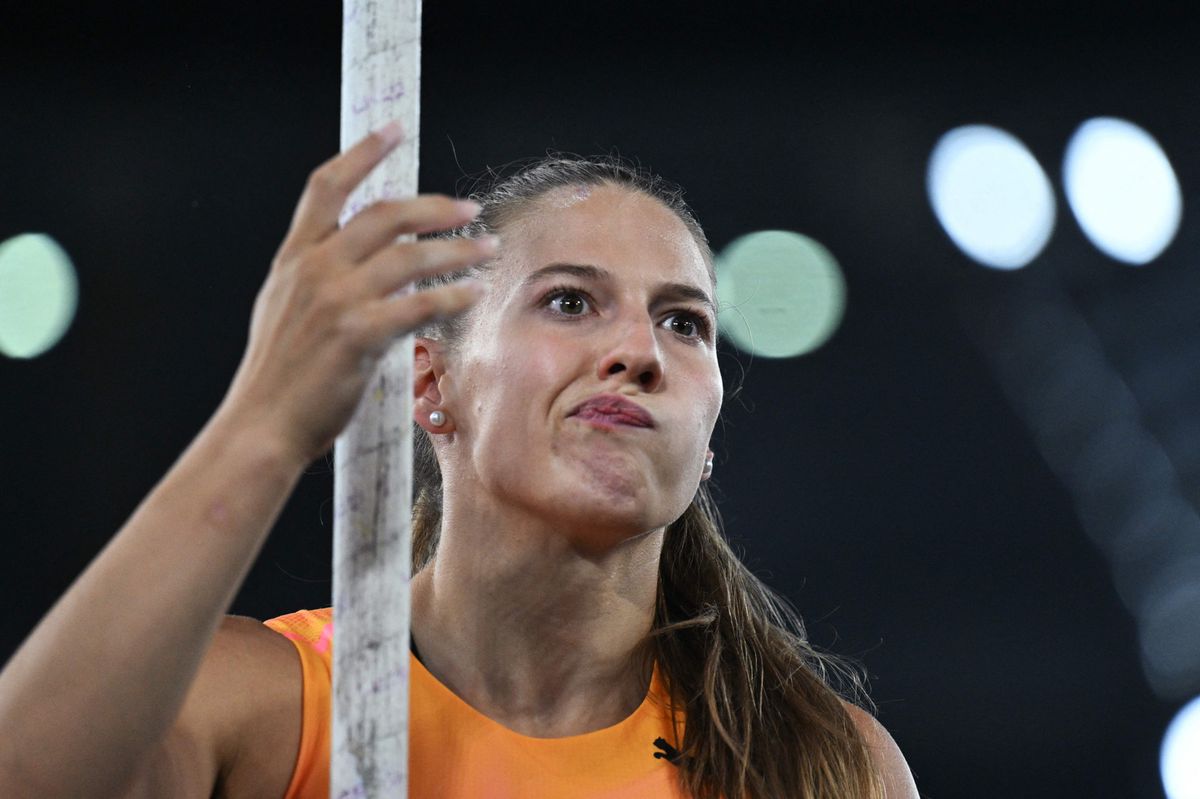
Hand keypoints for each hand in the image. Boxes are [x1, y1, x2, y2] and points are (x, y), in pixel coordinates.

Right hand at [220, 123, 492, 463]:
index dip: (362, 153)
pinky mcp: (357, 336)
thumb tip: (359, 260)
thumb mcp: (286, 310)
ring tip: (486, 251)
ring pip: (410, 257)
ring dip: (457, 251)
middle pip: (384, 215)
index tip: (392, 130)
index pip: (326, 187)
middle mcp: (313, 270)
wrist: (262, 426)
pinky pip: (419, 304)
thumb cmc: (279, 378)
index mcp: (294, 259)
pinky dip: (452, 295)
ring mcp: (335, 301)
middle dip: (434, 207)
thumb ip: (317, 277)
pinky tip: (473, 294)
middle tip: (469, 211)